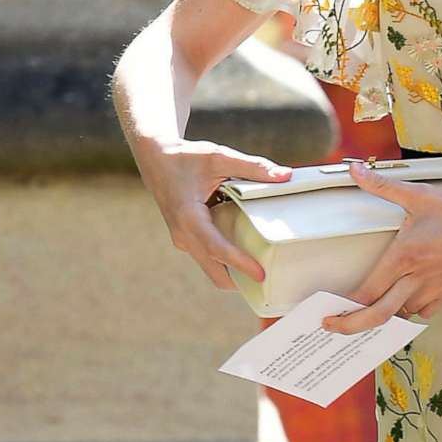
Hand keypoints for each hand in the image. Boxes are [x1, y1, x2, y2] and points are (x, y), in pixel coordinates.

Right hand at [137, 139, 291, 290]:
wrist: (155, 159)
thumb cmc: (185, 157)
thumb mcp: (219, 157)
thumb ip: (253, 167)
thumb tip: (285, 175)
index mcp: (188, 217)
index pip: (217, 249)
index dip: (240, 263)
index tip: (261, 275)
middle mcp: (183, 235)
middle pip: (214, 273)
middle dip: (240, 281)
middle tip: (269, 283)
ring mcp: (183, 241)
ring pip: (212, 269)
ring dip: (235, 273)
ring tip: (264, 271)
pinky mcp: (187, 241)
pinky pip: (209, 259)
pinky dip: (227, 262)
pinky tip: (248, 255)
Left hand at [321, 167, 441, 332]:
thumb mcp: (420, 195)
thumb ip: (383, 185)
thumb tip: (356, 171)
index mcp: (404, 257)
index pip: (368, 291)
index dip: (345, 306)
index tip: (329, 310)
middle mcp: (416, 279)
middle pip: (379, 314)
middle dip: (352, 326)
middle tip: (333, 328)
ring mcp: (432, 290)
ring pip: (400, 315)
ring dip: (382, 316)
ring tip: (364, 315)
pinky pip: (421, 312)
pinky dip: (408, 312)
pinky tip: (402, 304)